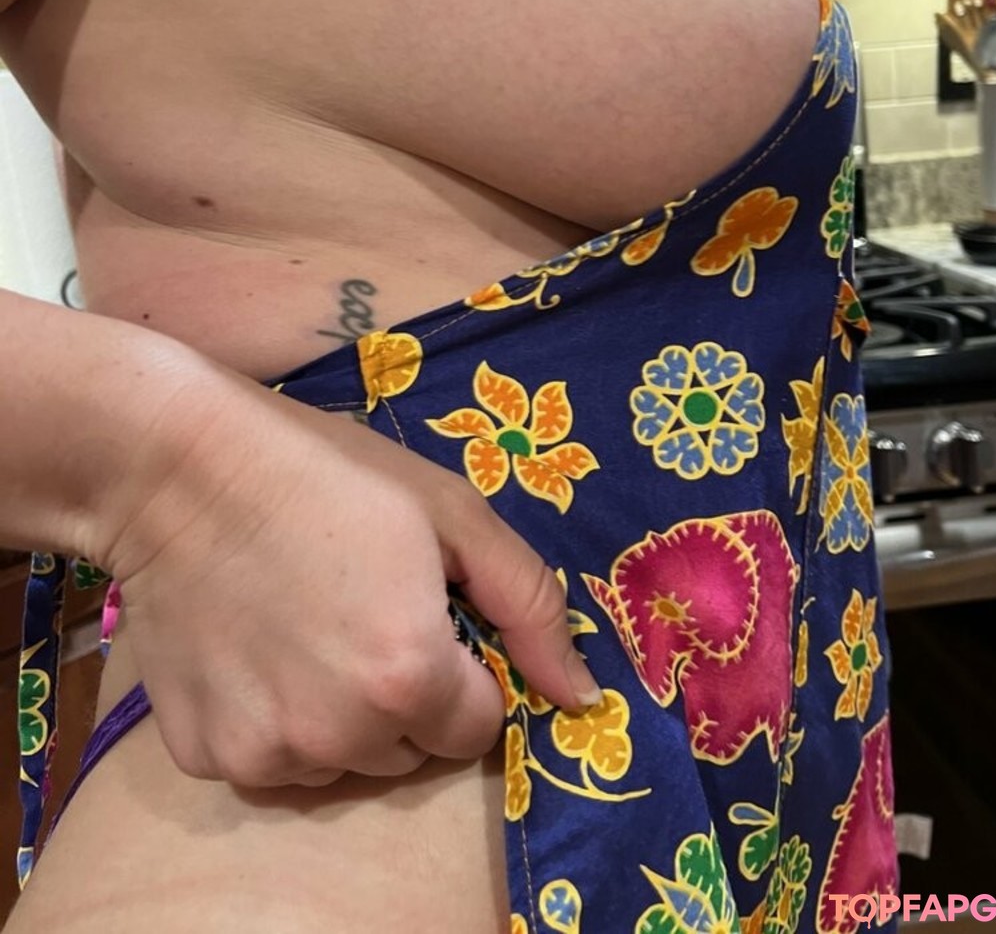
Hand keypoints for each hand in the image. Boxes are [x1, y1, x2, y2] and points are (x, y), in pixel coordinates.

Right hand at [99, 375, 598, 787]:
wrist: (180, 468)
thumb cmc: (330, 476)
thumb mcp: (452, 514)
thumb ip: (530, 607)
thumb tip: (581, 696)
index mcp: (409, 679)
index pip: (479, 727)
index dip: (464, 671)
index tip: (427, 617)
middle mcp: (338, 738)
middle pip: (410, 750)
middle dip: (406, 694)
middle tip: (363, 610)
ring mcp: (263, 754)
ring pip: (342, 762)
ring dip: (341, 714)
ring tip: (305, 624)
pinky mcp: (203, 754)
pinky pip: (272, 759)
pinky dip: (274, 718)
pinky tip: (256, 645)